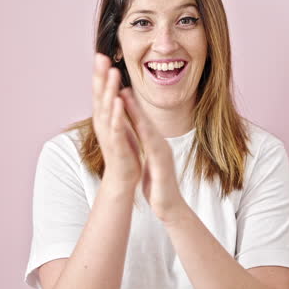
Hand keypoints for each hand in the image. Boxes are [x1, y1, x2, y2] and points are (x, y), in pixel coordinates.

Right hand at [91, 53, 141, 189]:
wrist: (122, 179)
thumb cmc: (123, 152)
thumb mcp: (118, 126)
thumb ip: (116, 110)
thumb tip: (115, 92)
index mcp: (105, 118)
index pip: (100, 92)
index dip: (100, 74)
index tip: (101, 55)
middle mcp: (103, 124)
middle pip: (99, 96)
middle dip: (100, 75)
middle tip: (100, 56)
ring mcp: (109, 134)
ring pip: (107, 108)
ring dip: (109, 90)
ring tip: (112, 72)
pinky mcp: (116, 145)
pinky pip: (116, 127)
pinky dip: (117, 113)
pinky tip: (119, 100)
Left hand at [117, 87, 187, 222]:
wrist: (170, 206)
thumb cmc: (158, 185)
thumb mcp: (150, 161)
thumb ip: (146, 147)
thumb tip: (140, 135)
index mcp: (154, 144)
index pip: (140, 122)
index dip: (129, 105)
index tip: (118, 88)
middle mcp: (160, 144)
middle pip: (144, 119)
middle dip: (131, 101)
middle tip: (119, 83)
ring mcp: (163, 153)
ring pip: (148, 128)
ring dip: (137, 112)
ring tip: (125, 96)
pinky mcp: (163, 164)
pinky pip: (153, 147)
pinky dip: (146, 134)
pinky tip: (140, 126)